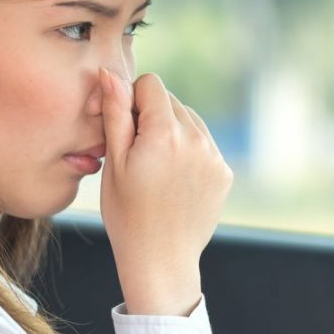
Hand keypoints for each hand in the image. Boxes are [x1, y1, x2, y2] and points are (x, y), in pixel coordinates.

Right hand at [98, 67, 231, 315]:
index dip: (132, 102)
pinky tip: (173, 181)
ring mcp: (214, 156)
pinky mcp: (223, 172)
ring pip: (190, 121)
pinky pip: (204, 144)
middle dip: (152, 117)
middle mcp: (196, 139)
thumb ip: (116, 113)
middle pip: (171, 101)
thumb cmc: (127, 214)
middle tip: (139, 156)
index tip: (126, 132)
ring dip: (172, 132)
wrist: (160, 260)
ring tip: (156, 170)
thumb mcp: (114, 163)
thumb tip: (110, 73)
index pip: (151, 84)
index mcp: (165, 133)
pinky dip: (189, 152)